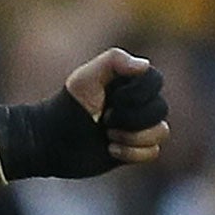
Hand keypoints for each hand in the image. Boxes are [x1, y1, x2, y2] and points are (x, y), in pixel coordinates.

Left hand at [65, 48, 170, 165]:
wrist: (52, 141)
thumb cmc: (67, 105)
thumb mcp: (85, 79)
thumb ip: (113, 62)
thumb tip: (145, 65)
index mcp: (130, 81)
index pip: (155, 80)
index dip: (135, 93)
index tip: (111, 98)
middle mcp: (138, 102)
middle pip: (160, 108)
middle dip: (130, 118)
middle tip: (103, 119)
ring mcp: (139, 126)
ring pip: (161, 131)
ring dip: (131, 136)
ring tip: (107, 134)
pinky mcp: (136, 149)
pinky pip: (153, 152)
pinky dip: (131, 153)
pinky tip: (110, 149)